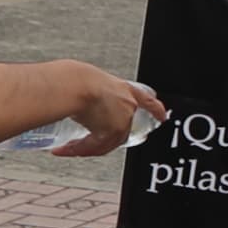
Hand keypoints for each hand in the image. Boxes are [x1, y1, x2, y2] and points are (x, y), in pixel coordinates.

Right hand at [48, 67, 162, 158]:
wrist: (75, 84)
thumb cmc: (76, 79)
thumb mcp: (89, 83)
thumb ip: (91, 94)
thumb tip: (75, 99)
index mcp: (125, 90)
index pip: (147, 101)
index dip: (156, 110)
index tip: (163, 116)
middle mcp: (127, 106)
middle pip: (119, 131)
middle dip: (99, 138)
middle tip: (82, 142)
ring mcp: (121, 121)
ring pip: (105, 142)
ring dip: (85, 146)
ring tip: (68, 146)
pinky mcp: (111, 133)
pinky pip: (95, 147)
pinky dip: (78, 149)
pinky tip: (65, 149)